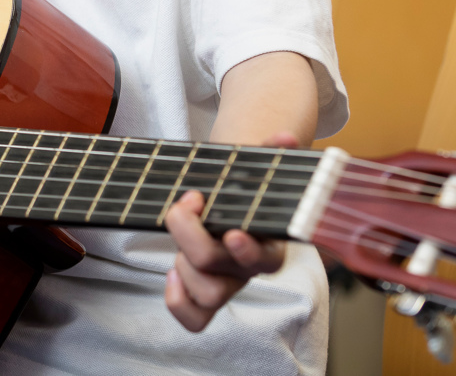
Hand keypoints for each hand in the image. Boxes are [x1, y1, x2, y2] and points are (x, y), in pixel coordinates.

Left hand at [162, 132, 298, 330]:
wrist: (231, 196)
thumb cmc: (242, 183)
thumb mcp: (252, 165)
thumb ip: (271, 151)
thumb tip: (286, 138)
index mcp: (272, 242)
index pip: (266, 260)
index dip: (247, 251)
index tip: (231, 232)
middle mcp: (250, 267)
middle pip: (222, 275)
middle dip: (192, 237)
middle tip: (187, 201)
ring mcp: (228, 281)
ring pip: (209, 297)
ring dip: (184, 263)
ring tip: (181, 226)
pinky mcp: (207, 288)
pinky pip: (195, 316)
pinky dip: (178, 300)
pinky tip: (169, 272)